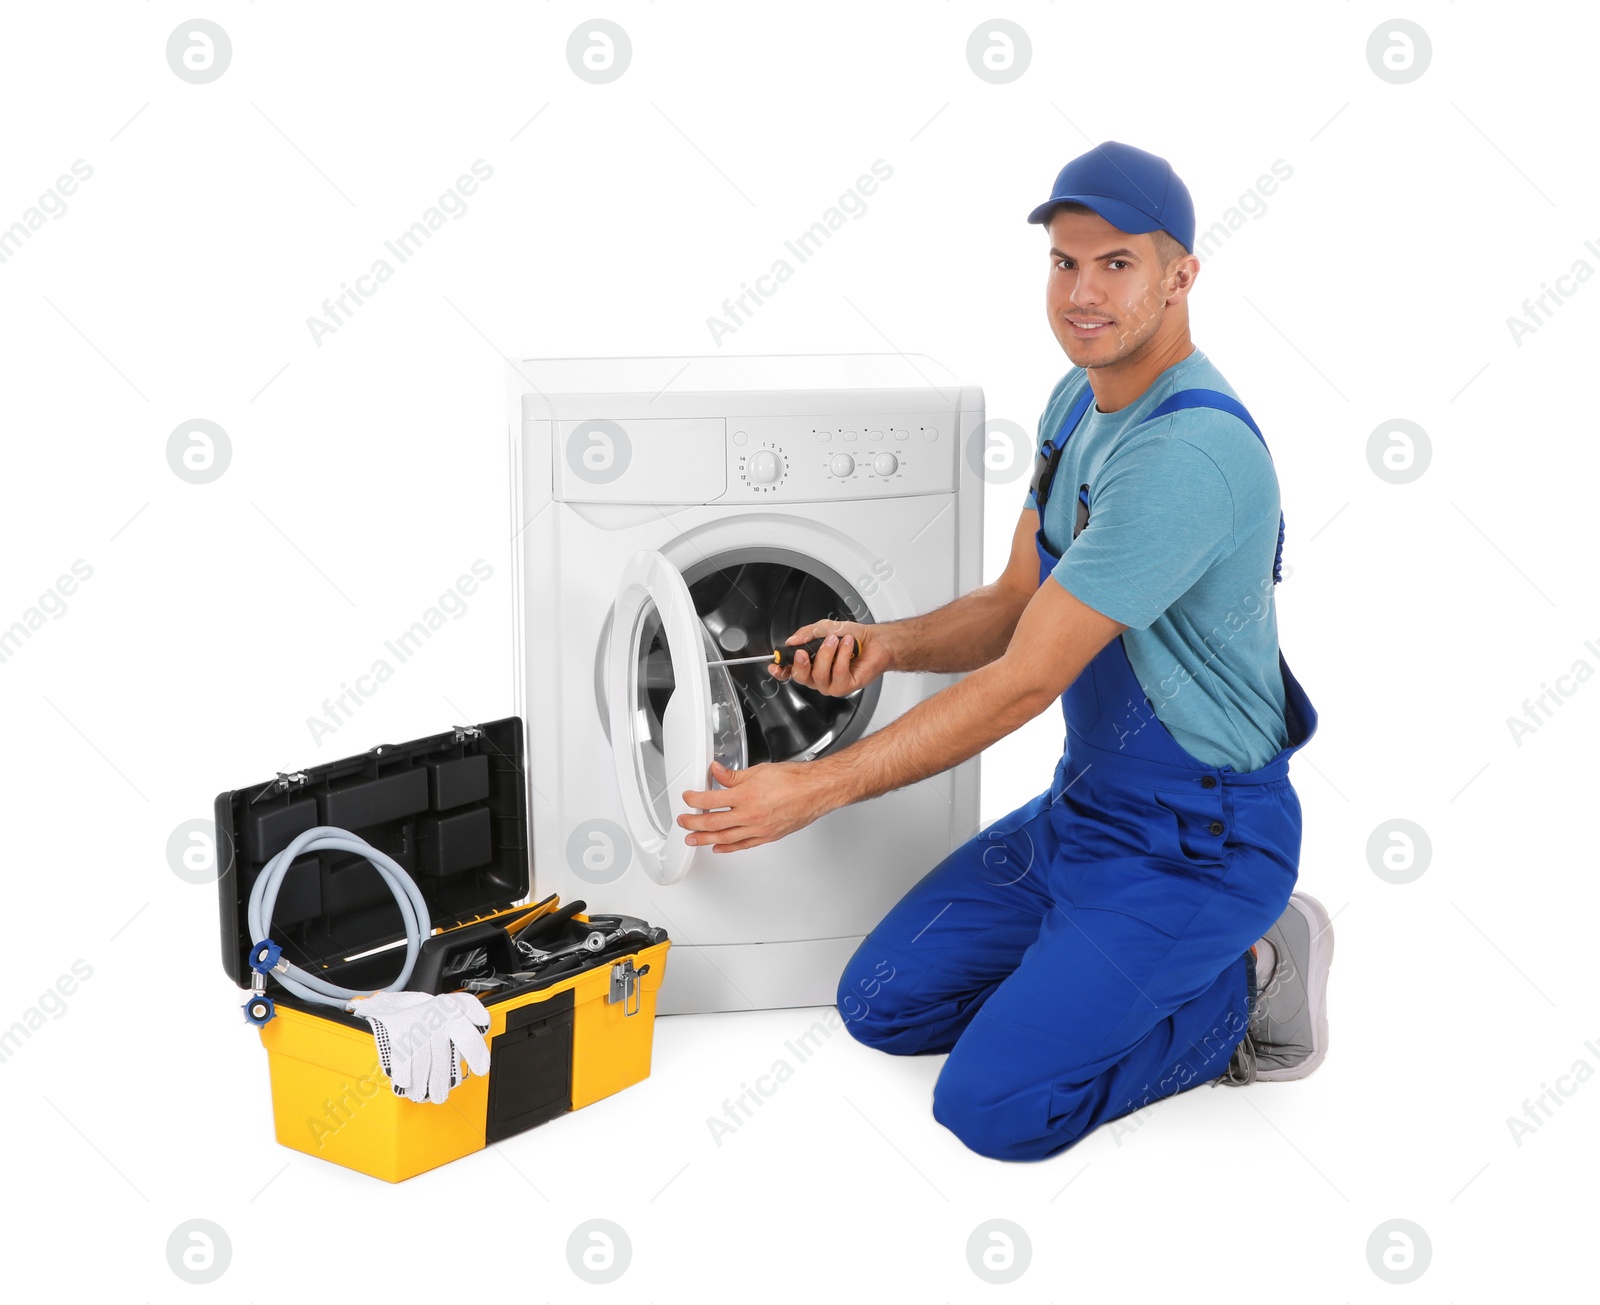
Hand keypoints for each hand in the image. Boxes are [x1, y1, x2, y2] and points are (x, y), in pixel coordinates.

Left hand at [679, 759, 841, 852]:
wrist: (816, 791)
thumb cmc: (794, 780)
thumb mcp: (758, 770)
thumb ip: (733, 775)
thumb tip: (716, 772)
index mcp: (745, 795)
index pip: (710, 800)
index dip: (694, 799)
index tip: (688, 798)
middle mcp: (750, 815)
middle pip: (713, 822)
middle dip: (693, 823)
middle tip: (683, 822)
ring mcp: (758, 829)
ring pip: (725, 838)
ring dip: (705, 839)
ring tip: (692, 839)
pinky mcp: (767, 837)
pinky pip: (743, 845)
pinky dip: (728, 848)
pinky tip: (718, 847)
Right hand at [771, 619, 893, 697]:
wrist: (875, 641)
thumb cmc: (852, 637)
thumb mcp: (825, 628)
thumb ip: (807, 633)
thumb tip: (791, 640)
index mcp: (810, 664)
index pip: (789, 672)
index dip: (780, 670)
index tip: (775, 664)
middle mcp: (818, 676)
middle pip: (801, 677)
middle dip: (801, 663)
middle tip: (805, 650)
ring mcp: (831, 684)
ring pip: (819, 675)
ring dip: (827, 654)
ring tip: (835, 640)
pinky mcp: (846, 687)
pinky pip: (838, 674)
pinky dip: (842, 656)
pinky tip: (848, 646)